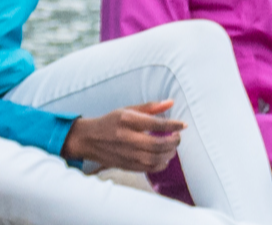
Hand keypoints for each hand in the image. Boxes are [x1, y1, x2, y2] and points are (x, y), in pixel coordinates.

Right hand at [62, 101, 185, 172]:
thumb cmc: (110, 122)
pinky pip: (148, 168)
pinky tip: (164, 158)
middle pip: (157, 144)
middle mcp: (126, 137)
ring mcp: (126, 153)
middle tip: (178, 138)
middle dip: (173, 142)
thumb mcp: (128, 109)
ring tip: (172, 148)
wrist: (87, 139)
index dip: (174, 125)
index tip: (183, 125)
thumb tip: (171, 103)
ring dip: (168, 154)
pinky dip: (160, 164)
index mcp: (127, 120)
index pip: (156, 124)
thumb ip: (150, 107)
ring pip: (154, 158)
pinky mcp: (125, 165)